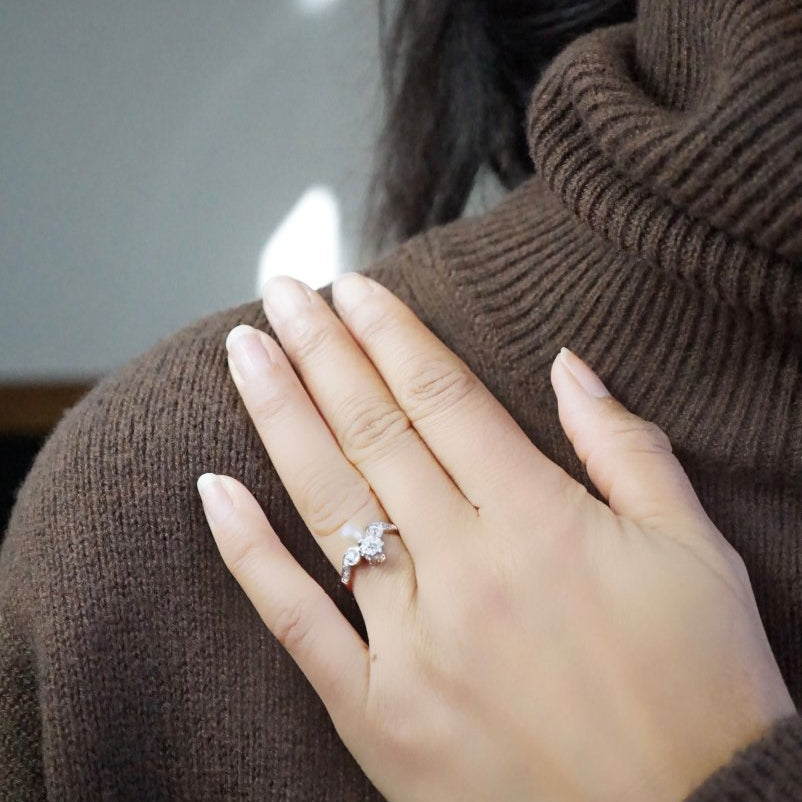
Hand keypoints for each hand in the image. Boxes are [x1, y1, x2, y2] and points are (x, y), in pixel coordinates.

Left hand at [197, 272, 794, 801]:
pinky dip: (248, 553)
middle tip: (283, 293)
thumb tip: (570, 366)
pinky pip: (296, 620)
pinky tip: (212, 489)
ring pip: (329, 503)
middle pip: (375, 431)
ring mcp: (414, 642)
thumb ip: (627, 447)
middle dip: (321, 351)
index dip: (392, 333)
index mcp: (541, 522)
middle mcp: (468, 569)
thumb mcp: (695, 551)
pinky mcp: (380, 710)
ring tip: (244, 352)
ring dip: (280, 417)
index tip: (354, 288)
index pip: (443, 397)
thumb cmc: (702, 687)